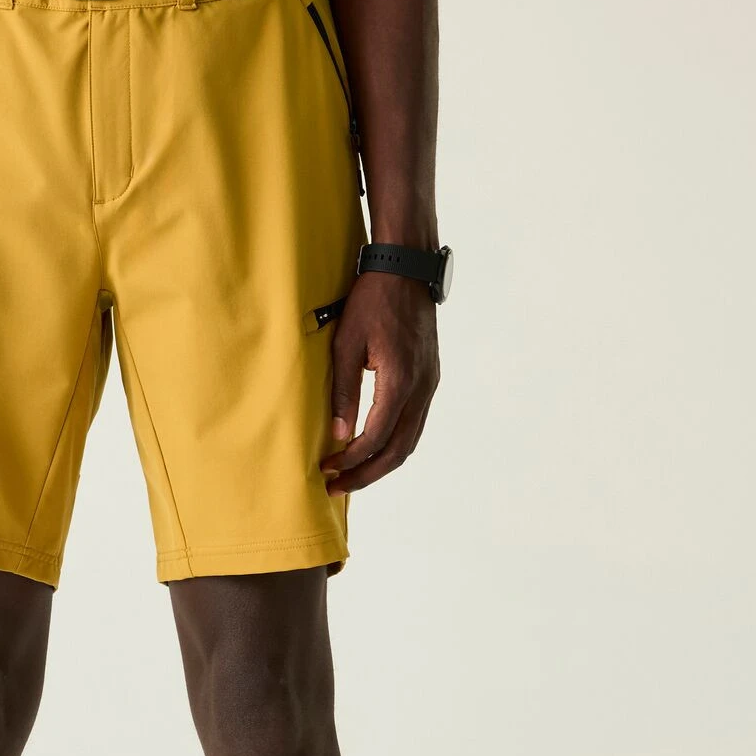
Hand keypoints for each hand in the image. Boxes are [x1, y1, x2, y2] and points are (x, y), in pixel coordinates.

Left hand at [321, 271, 440, 495]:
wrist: (406, 269)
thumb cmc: (372, 301)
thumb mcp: (346, 344)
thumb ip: (343, 393)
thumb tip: (339, 436)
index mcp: (400, 381)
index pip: (376, 438)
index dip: (351, 460)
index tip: (327, 469)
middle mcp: (421, 388)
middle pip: (397, 450)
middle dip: (366, 474)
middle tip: (336, 487)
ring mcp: (429, 384)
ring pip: (409, 441)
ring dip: (381, 463)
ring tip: (352, 475)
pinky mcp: (429, 379)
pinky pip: (414, 424)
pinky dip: (394, 444)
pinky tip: (372, 448)